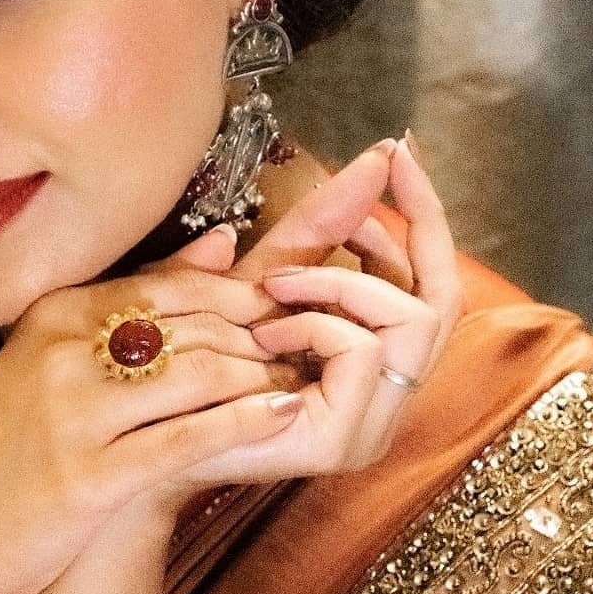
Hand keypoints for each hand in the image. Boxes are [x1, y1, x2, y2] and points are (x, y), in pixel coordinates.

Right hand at [0, 260, 307, 593]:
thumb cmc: (11, 446)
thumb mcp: (55, 359)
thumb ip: (139, 301)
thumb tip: (225, 241)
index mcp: (54, 313)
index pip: (171, 284)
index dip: (238, 296)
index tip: (279, 314)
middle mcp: (60, 350)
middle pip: (192, 325)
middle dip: (259, 336)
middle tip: (302, 350)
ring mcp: (72, 413)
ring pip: (198, 374)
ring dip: (260, 378)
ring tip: (297, 384)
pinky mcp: (88, 476)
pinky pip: (188, 439)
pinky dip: (245, 424)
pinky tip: (282, 418)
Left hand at [135, 135, 462, 486]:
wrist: (147, 432)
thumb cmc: (197, 358)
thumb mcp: (262, 281)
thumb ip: (319, 230)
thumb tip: (373, 159)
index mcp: (377, 364)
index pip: (433, 285)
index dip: (425, 216)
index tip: (400, 152)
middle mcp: (387, 398)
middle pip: (445, 299)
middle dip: (420, 221)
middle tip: (388, 163)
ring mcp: (370, 427)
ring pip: (412, 318)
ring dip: (342, 280)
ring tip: (278, 286)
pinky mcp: (343, 442)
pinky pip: (363, 348)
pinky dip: (315, 320)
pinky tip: (265, 332)